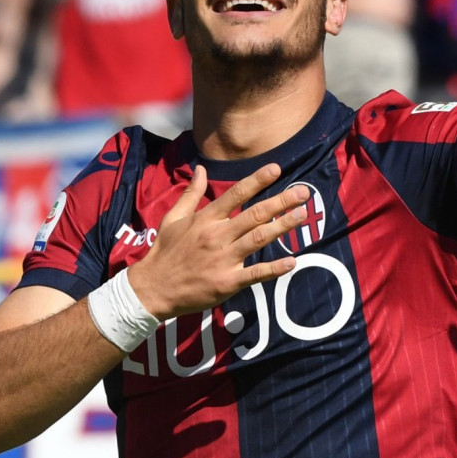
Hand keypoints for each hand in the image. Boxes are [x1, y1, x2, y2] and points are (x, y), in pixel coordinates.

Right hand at [129, 163, 309, 319]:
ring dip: (283, 227)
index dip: (257, 180)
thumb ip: (191, 193)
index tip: (277, 169)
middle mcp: (217, 236)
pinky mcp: (226, 282)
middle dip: (281, 201)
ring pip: (258, 238)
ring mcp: (223, 259)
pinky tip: (292, 261)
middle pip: (254, 214)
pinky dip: (274, 268)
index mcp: (205, 219)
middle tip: (304, 192)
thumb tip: (201, 169)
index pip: (236, 194)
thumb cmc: (164, 252)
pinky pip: (255, 274)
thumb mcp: (173, 218)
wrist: (152, 289)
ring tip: (302, 216)